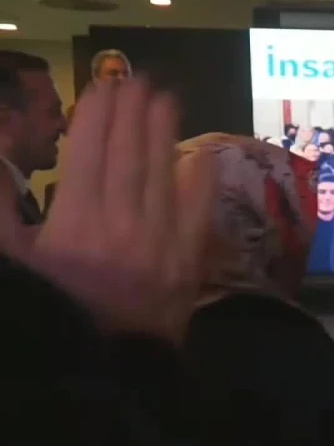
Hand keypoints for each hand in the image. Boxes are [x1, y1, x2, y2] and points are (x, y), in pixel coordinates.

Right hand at [0, 78, 215, 342]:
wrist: (102, 367)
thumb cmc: (49, 306)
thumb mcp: (13, 257)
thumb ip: (0, 201)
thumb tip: (2, 137)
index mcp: (72, 226)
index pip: (87, 155)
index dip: (96, 116)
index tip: (102, 87)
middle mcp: (119, 228)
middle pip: (128, 157)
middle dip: (132, 114)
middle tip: (137, 79)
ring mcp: (158, 243)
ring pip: (162, 176)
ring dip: (164, 134)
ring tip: (165, 99)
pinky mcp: (186, 261)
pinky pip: (196, 213)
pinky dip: (199, 182)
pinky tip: (201, 155)